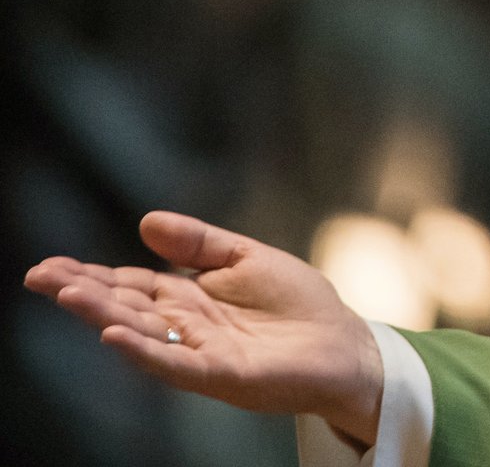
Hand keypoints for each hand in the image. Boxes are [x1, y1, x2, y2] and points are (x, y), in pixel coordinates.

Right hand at [23, 210, 384, 447]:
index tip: (50, 265)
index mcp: (188, 297)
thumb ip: (199, 243)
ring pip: (141, 333)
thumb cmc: (299, 304)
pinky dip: (144, 350)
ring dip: (104, 315)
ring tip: (68, 295)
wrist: (345, 344)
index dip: (91, 275)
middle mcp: (185, 326)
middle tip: (40, 276)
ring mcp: (199, 351)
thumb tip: (147, 220)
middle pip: (125, 306)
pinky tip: (115, 335)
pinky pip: (175, 363)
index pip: (129, 284)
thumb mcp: (247, 258)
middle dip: (83, 292)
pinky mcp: (221, 373)